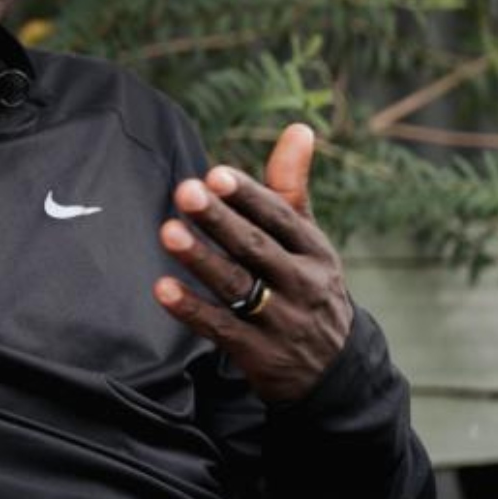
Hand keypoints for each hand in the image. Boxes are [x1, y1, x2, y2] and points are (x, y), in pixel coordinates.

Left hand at [152, 124, 353, 402]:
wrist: (335, 372)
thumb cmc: (308, 285)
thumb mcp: (308, 240)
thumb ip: (291, 187)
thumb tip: (298, 126)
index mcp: (315, 250)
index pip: (280, 218)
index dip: (249, 196)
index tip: (216, 174)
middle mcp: (302, 283)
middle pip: (256, 248)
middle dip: (220, 220)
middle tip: (185, 190)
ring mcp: (281, 321)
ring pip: (238, 286)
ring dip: (201, 259)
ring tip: (167, 231)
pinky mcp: (259, 354)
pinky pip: (221, 329)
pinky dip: (192, 309)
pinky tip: (162, 289)